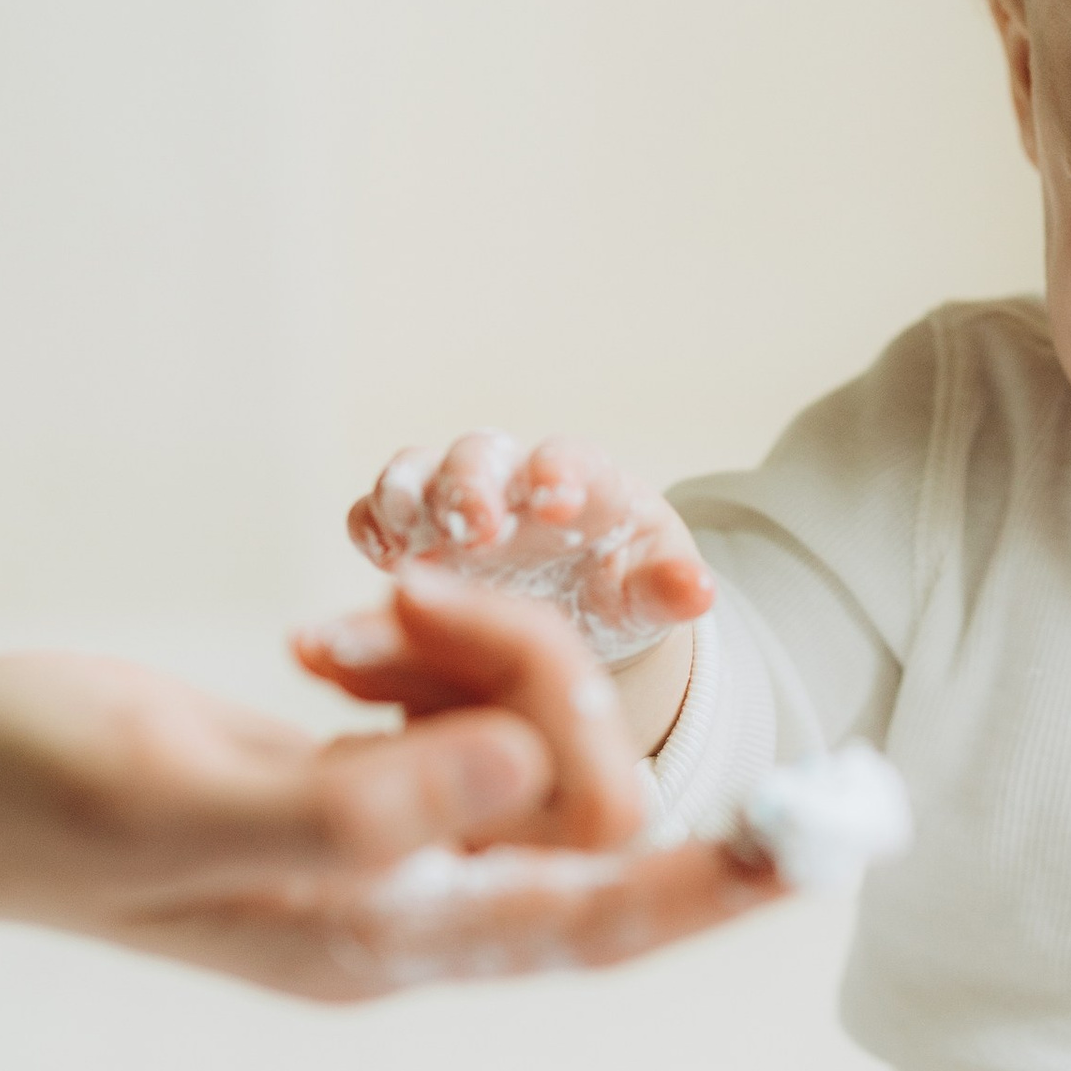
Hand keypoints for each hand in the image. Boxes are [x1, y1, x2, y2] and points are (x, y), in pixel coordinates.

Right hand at [0, 571, 781, 1000]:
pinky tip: (333, 639)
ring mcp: (395, 852)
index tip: (817, 835)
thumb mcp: (181, 798)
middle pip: (579, 798)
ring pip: (532, 742)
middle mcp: (413, 909)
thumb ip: (360, 805)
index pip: (599, 920)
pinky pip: (471, 713)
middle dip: (532, 675)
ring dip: (474, 652)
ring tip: (342, 627)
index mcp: (382, 935)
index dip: (717, 881)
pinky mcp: (368, 790)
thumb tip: (540, 774)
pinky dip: (431, 653)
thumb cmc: (35, 795)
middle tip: (404, 602)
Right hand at [349, 430, 712, 668]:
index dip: (560, 472)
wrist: (567, 615)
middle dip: (473, 484)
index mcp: (579, 480)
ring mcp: (452, 500)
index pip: (567, 458)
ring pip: (419, 472)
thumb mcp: (649, 595)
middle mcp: (508, 476)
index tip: (560, 501)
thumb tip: (699, 591)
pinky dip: (371, 524)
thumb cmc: (617, 589)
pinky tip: (378, 554)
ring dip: (408, 495)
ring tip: (407, 533)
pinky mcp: (411, 535)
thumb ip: (669, 588)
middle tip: (476, 528)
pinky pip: (377, 513)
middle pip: (480, 455)